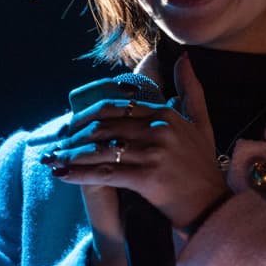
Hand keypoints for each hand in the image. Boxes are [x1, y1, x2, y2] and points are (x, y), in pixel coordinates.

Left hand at [41, 53, 230, 230]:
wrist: (213, 206)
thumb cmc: (203, 168)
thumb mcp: (202, 123)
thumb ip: (191, 90)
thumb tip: (182, 58)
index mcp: (166, 114)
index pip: (116, 106)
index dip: (87, 114)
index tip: (70, 123)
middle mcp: (159, 129)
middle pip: (103, 126)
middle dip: (74, 135)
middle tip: (54, 141)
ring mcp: (153, 153)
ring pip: (100, 148)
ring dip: (70, 154)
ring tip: (52, 158)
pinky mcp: (147, 178)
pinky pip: (104, 173)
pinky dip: (79, 174)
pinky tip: (62, 175)